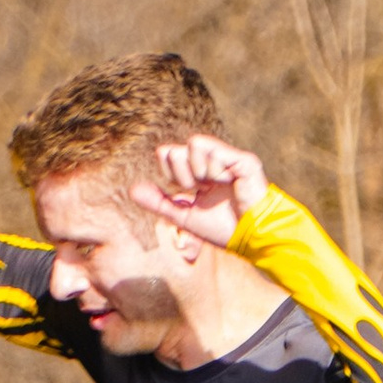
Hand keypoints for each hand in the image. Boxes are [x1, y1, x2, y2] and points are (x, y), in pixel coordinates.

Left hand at [130, 132, 266, 250]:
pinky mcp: (242, 159)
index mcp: (199, 175)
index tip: (184, 188)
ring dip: (198, 170)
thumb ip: (159, 203)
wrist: (250, 238)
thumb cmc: (223, 230)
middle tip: (198, 188)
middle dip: (181, 173)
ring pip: (194, 143)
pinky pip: (211, 148)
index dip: (169, 170)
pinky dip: (213, 168)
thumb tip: (132, 190)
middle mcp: (212, 164)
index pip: (170, 155)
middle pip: (177, 149)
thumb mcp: (184, 217)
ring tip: (214, 185)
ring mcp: (228, 160)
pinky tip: (226, 181)